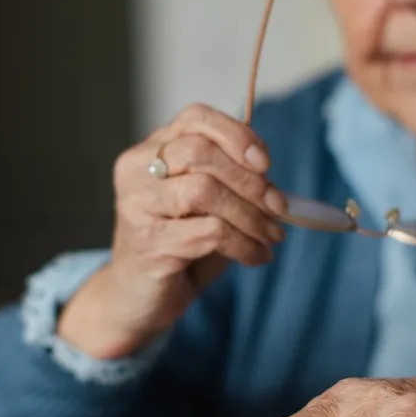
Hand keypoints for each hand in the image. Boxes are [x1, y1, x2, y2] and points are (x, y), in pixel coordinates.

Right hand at [57, 103, 286, 359]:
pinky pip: (209, 233)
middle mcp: (136, 170)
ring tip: (270, 236)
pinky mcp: (147, 242)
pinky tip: (255, 257)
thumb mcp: (204, 203)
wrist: (137, 297)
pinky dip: (243, 245)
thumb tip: (271, 176)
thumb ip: (228, 178)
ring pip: (204, 190)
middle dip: (250, 181)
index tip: (266, 164)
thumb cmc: (177, 245)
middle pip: (201, 152)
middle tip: (279, 208)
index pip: (195, 118)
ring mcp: (137, 205)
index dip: (237, 135)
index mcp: (149, 151)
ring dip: (250, 216)